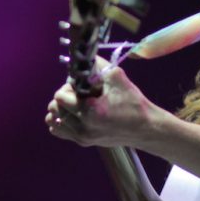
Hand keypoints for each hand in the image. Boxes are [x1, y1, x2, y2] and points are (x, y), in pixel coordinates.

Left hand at [45, 58, 162, 148]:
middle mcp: (83, 127)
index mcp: (90, 111)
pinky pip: (58, 131)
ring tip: (76, 104)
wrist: (145, 129)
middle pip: (54, 108)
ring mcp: (82, 137)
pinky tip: (74, 114)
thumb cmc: (133, 103)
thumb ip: (98, 65)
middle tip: (78, 93)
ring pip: (54, 120)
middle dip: (64, 97)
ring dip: (61, 109)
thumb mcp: (117, 78)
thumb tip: (83, 57)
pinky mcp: (83, 143)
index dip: (68, 87)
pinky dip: (62, 121)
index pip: (60, 96)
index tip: (80, 85)